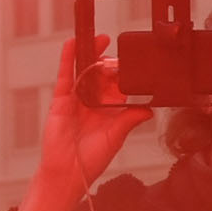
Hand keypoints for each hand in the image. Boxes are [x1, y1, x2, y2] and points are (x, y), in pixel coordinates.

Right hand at [7, 25, 152, 210]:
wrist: (69, 172)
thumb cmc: (92, 159)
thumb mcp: (116, 136)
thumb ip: (130, 119)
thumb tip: (150, 110)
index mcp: (106, 113)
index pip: (115, 88)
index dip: (122, 75)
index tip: (131, 61)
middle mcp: (90, 105)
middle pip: (99, 77)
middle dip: (106, 61)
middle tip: (115, 44)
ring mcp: (75, 102)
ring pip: (82, 73)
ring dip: (89, 54)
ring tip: (99, 38)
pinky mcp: (61, 101)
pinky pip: (65, 76)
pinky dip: (67, 59)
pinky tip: (73, 44)